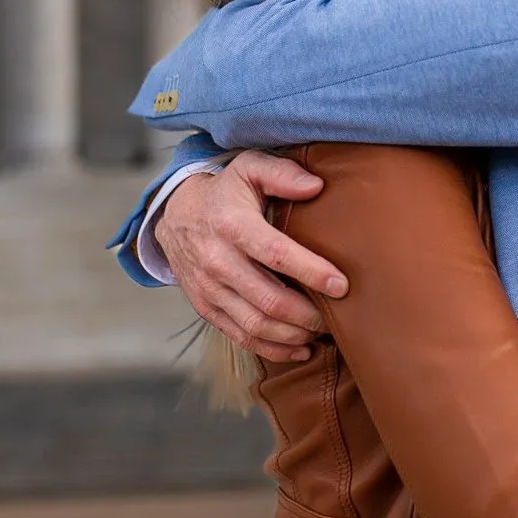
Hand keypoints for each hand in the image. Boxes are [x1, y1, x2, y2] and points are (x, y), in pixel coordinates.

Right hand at [154, 150, 347, 362]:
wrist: (175, 215)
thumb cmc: (224, 192)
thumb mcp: (249, 168)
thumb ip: (282, 173)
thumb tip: (317, 186)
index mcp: (231, 225)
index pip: (275, 254)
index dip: (311, 272)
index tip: (342, 285)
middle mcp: (217, 261)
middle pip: (269, 300)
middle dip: (309, 314)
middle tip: (340, 315)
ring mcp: (209, 289)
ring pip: (257, 325)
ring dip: (295, 334)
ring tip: (324, 331)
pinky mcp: (206, 308)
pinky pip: (241, 337)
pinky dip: (274, 349)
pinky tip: (301, 348)